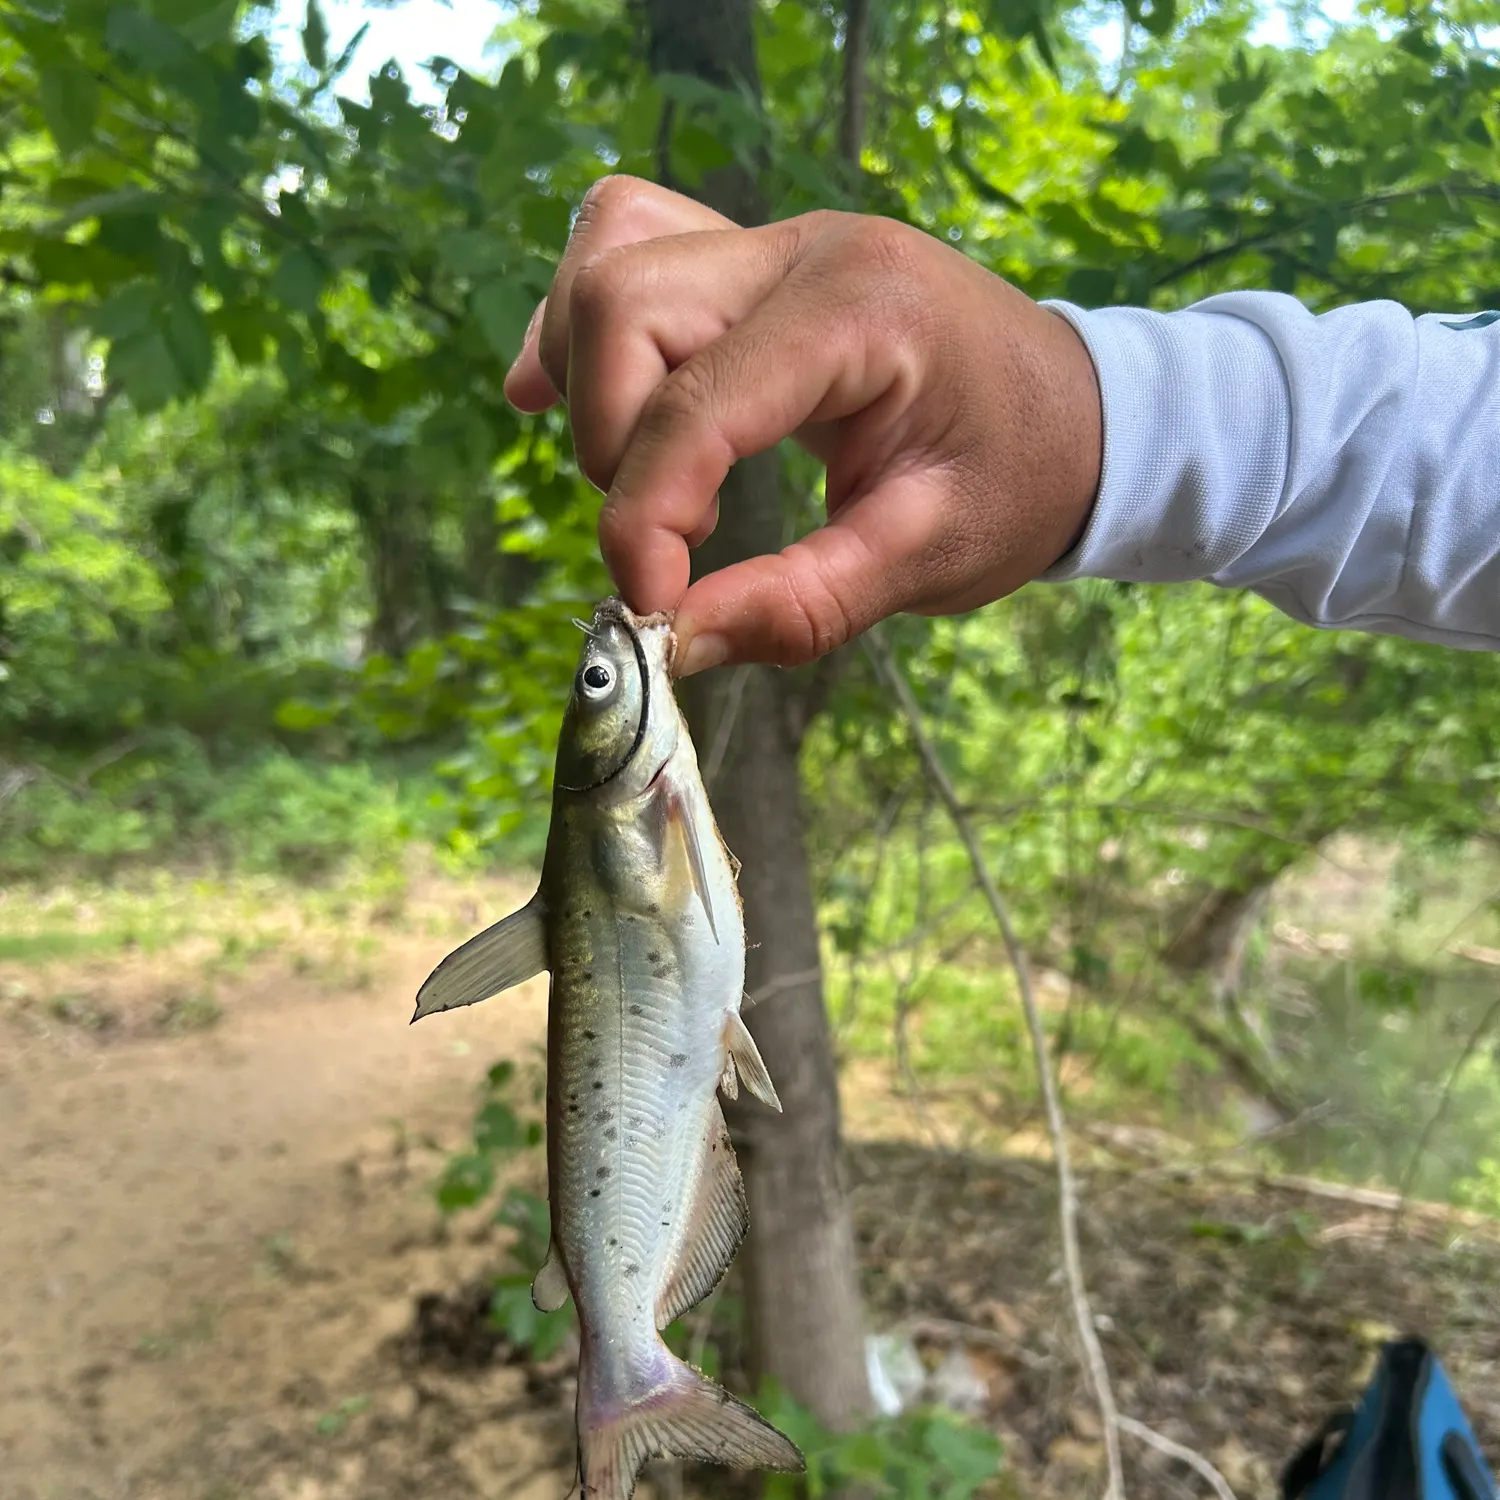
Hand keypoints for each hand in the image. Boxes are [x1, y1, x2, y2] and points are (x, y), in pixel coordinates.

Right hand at [504, 175, 1102, 675]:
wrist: (1079, 413)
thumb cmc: (1020, 480)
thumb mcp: (929, 559)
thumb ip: (801, 605)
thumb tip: (675, 644)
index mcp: (861, 312)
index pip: (696, 403)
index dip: (644, 518)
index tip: (653, 609)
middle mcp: (804, 252)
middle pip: (623, 303)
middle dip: (610, 443)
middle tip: (667, 539)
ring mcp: (774, 243)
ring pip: (609, 262)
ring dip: (588, 380)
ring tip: (640, 475)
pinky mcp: (753, 262)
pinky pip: (629, 248)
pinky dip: (584, 327)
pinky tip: (568, 395)